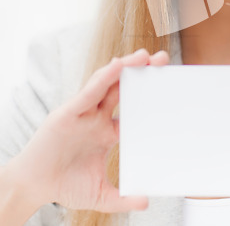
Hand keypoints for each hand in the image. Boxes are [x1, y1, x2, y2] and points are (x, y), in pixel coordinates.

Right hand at [8, 49, 169, 213]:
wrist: (32, 186)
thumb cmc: (64, 185)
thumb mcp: (99, 194)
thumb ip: (122, 198)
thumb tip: (146, 201)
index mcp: (107, 132)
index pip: (133, 109)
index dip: (150, 97)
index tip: (169, 87)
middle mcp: (97, 118)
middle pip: (123, 88)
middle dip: (142, 72)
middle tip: (163, 59)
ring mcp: (84, 113)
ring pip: (108, 84)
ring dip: (126, 67)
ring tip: (144, 55)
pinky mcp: (68, 112)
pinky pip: (89, 92)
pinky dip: (103, 78)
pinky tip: (118, 65)